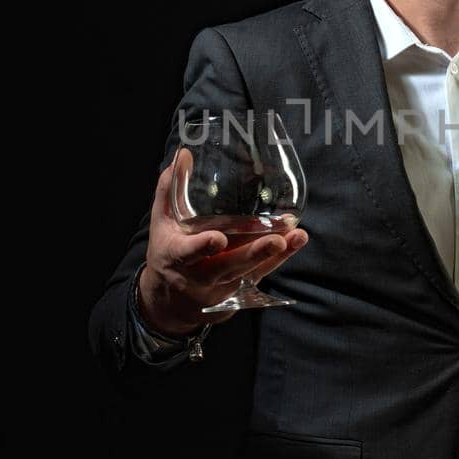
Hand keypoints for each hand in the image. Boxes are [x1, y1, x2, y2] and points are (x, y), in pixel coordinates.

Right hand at [138, 147, 309, 334]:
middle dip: (252, 254)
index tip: (218, 239)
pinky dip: (280, 259)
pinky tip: (296, 241)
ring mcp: (221, 286)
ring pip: (250, 271)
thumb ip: (170, 190)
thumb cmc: (167, 252)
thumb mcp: (161, 224)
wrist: (171, 303)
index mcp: (175, 257)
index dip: (201, 248)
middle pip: (228, 266)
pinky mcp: (239, 290)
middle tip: (275, 240)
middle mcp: (199, 276)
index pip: (187, 253)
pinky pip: (261, 274)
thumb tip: (184, 155)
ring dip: (275, 256)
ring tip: (296, 237)